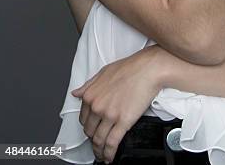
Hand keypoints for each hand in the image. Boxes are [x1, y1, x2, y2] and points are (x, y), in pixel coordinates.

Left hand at [71, 45, 162, 163]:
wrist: (148, 68)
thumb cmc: (129, 68)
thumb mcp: (103, 72)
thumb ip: (88, 85)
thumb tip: (76, 93)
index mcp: (91, 95)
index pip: (83, 119)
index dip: (88, 127)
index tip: (92, 131)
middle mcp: (97, 106)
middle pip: (90, 131)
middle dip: (93, 139)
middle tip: (98, 142)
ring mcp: (109, 115)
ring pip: (99, 140)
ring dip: (99, 151)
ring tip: (102, 154)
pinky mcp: (123, 122)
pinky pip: (111, 143)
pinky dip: (108, 153)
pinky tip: (109, 157)